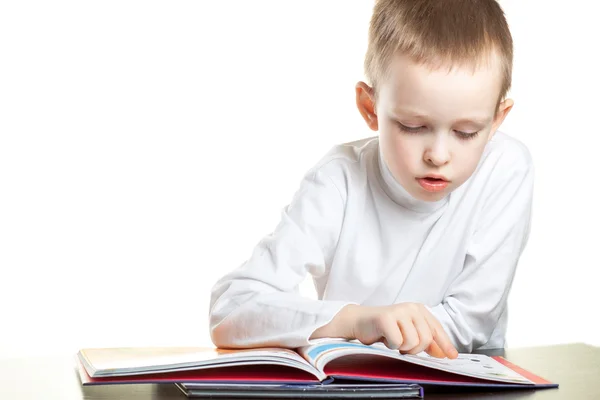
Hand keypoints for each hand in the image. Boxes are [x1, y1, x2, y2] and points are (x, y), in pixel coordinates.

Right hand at [312, 303, 457, 358]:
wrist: (360, 321)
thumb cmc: (385, 328)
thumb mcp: (409, 333)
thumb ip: (426, 341)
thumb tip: (445, 353)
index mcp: (419, 310)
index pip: (437, 330)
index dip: (444, 345)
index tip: (451, 357)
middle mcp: (411, 308)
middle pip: (426, 339)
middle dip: (415, 349)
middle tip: (403, 346)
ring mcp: (398, 311)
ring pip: (413, 342)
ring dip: (402, 348)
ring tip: (394, 341)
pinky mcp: (386, 317)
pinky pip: (398, 342)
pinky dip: (392, 345)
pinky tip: (386, 338)